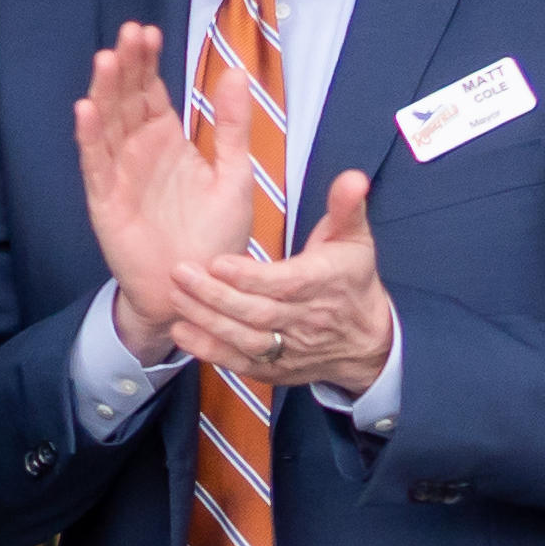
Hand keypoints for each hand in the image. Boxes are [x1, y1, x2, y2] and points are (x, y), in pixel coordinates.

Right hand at [76, 21, 280, 366]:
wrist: (198, 288)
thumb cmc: (215, 235)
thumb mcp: (235, 174)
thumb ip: (232, 125)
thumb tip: (235, 72)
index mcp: (166, 139)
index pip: (150, 90)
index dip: (147, 62)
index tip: (148, 32)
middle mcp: (137, 151)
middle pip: (124, 99)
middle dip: (125, 66)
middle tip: (128, 32)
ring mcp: (118, 175)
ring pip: (106, 126)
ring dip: (103, 93)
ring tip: (105, 59)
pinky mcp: (106, 203)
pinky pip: (95, 167)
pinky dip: (89, 139)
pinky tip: (85, 111)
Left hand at [150, 170, 397, 401]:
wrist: (368, 341)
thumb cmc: (354, 280)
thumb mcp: (356, 239)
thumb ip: (347, 207)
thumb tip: (352, 177)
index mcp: (324, 284)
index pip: (285, 284)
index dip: (250, 277)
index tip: (218, 262)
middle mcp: (306, 320)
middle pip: (257, 313)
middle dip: (215, 295)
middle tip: (180, 273)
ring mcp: (291, 348)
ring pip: (246, 339)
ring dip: (207, 322)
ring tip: (176, 297)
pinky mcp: (276, 368)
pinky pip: (241, 364)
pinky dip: (210, 351)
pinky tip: (182, 333)